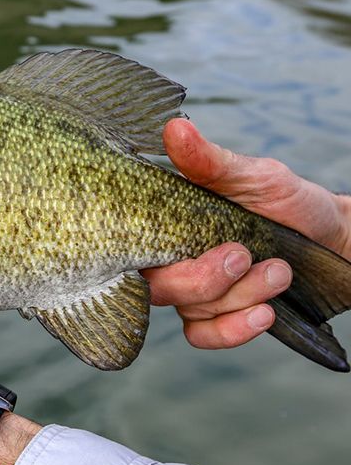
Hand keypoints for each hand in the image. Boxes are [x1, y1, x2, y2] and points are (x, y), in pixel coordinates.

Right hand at [141, 118, 350, 349]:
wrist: (331, 239)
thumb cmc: (286, 202)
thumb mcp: (254, 175)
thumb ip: (210, 161)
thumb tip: (174, 128)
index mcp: (167, 222)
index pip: (133, 245)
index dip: (151, 253)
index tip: (198, 240)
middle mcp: (171, 258)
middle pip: (158, 287)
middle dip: (205, 278)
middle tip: (245, 254)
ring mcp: (190, 291)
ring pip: (189, 311)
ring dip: (240, 296)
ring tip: (279, 271)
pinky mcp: (212, 318)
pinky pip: (203, 336)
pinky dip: (234, 329)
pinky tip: (265, 313)